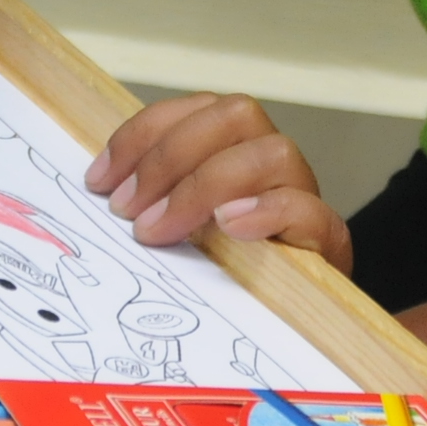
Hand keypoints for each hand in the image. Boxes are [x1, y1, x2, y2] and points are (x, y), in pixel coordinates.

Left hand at [83, 92, 351, 273]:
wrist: (302, 315)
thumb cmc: (234, 269)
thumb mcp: (186, 228)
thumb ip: (159, 200)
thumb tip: (103, 190)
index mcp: (237, 147)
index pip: (195, 110)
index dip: (142, 135)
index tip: (99, 179)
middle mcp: (273, 161)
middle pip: (236, 115)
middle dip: (170, 156)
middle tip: (126, 208)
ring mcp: (304, 195)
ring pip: (274, 152)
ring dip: (207, 184)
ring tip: (161, 227)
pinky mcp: (327, 240)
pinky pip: (309, 209)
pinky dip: (266, 211)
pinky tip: (228, 226)